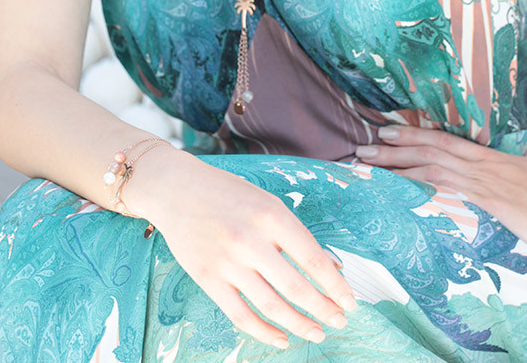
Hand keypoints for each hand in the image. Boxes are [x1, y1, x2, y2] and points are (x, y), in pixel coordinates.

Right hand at [127, 148, 359, 349]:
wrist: (176, 188)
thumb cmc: (227, 193)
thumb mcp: (266, 202)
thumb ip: (294, 234)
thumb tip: (329, 268)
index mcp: (270, 215)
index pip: (313, 259)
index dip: (336, 286)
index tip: (350, 302)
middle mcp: (250, 239)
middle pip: (296, 288)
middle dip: (324, 310)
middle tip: (339, 321)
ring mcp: (227, 262)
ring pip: (272, 307)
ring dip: (299, 325)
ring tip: (316, 332)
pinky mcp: (208, 278)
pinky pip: (241, 316)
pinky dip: (264, 333)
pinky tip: (281, 338)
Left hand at [355, 118, 526, 262]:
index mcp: (485, 155)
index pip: (440, 139)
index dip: (410, 134)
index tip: (385, 131)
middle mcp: (474, 164)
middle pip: (424, 150)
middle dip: (389, 150)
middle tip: (359, 150)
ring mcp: (474, 182)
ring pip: (424, 167)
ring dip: (391, 166)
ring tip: (363, 166)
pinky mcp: (478, 200)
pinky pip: (437, 190)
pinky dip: (411, 187)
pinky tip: (389, 190)